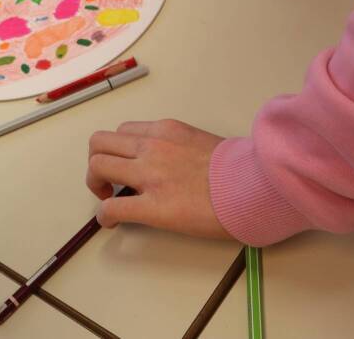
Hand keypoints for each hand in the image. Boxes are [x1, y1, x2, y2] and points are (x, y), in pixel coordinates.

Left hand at [85, 119, 231, 238]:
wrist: (258, 185)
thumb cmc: (241, 168)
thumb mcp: (203, 142)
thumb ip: (178, 147)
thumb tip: (168, 163)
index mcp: (166, 131)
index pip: (123, 131)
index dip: (117, 150)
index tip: (124, 165)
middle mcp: (152, 147)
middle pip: (99, 143)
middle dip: (97, 163)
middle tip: (109, 181)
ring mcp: (150, 175)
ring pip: (97, 167)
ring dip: (95, 184)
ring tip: (108, 198)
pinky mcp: (154, 206)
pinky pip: (112, 208)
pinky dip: (104, 216)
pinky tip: (111, 223)